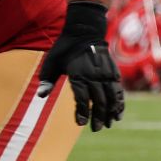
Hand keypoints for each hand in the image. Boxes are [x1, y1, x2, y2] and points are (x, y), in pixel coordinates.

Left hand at [38, 2, 124, 130]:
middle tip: (95, 129)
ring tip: (108, 124)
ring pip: (111, 97)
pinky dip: (120, 102)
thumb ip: (47, 80)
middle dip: (98, 117)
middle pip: (99, 101)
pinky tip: (118, 113)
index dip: (82, 112)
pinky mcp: (113, 72)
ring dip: (111, 112)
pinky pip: (118, 90)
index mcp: (78, 74)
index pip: (82, 98)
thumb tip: (41, 95)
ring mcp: (105, 73)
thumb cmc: (64, 49)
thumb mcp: (51, 62)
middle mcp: (94, 75)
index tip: (81, 124)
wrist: (84, 31)